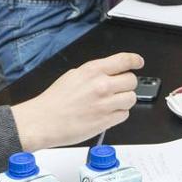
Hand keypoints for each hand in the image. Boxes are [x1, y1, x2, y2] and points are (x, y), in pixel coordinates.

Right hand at [11, 52, 141, 150]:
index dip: (135, 60)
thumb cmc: (54, 101)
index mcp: (93, 71)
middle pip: (132, 80)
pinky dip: (118, 115)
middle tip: (119, 89)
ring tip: (111, 104)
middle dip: (127, 85)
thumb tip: (108, 73)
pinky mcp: (106, 121)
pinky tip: (106, 114)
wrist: (43, 121)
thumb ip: (94, 73)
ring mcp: (105, 104)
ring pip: (131, 98)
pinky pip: (124, 115)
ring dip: (124, 101)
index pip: (124, 60)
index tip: (138, 62)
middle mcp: (102, 85)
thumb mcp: (73, 76)